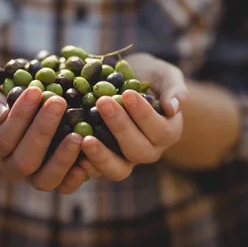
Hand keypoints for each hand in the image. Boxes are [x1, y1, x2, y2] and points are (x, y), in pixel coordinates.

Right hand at [0, 82, 87, 193]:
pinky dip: (75, 178)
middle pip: (24, 161)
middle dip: (43, 130)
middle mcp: (9, 168)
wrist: (16, 115)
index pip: (3, 138)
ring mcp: (32, 178)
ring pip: (44, 180)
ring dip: (61, 158)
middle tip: (58, 102)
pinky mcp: (54, 181)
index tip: (35, 90)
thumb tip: (2, 112)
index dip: (19, 116)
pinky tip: (86, 160)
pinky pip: (64, 187)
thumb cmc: (3, 99)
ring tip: (77, 135)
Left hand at [78, 53, 188, 181]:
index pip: (159, 129)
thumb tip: (175, 107)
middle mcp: (149, 150)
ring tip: (85, 138)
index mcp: (168, 132)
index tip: (128, 93)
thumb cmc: (148, 76)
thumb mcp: (165, 75)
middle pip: (138, 150)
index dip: (144, 114)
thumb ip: (175, 88)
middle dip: (120, 126)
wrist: (127, 83)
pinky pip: (95, 172)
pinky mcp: (103, 162)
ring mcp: (126, 160)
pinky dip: (84, 165)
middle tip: (103, 102)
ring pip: (118, 169)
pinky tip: (73, 149)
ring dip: (101, 155)